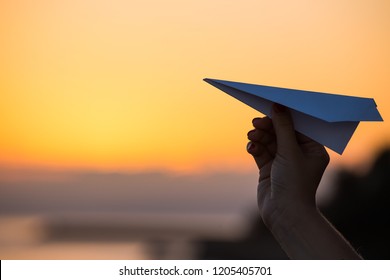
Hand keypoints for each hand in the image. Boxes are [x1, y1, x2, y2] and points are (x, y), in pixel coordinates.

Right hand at [247, 103, 329, 227]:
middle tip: (256, 122)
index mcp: (312, 149)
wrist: (284, 214)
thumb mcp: (289, 151)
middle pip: (281, 133)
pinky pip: (261, 152)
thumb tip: (278, 106)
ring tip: (251, 135)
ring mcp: (283, 162)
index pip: (298, 127)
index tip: (271, 107)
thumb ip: (282, 127)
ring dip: (259, 137)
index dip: (284, 117)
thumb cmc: (294, 183)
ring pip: (269, 142)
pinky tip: (251, 147)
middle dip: (268, 127)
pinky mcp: (269, 169)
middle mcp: (298, 155)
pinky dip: (256, 148)